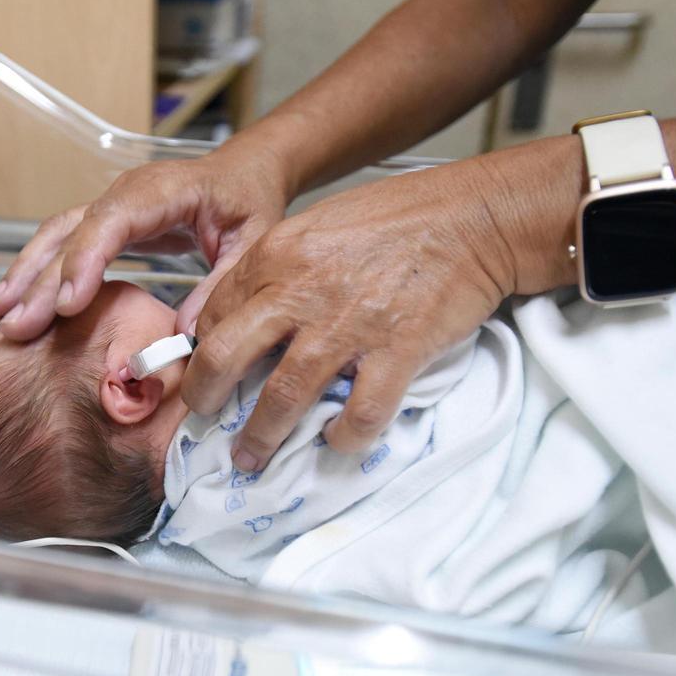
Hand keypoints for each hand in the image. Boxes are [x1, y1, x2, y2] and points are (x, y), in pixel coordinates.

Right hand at [0, 143, 292, 340]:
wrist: (244, 173)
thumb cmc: (249, 201)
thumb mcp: (252, 242)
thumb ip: (222, 286)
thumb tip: (187, 335)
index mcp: (164, 190)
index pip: (113, 221)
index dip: (86, 261)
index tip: (67, 304)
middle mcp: (128, 192)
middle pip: (75, 231)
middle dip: (43, 279)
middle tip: (20, 324)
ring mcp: (112, 204)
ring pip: (59, 234)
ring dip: (29, 274)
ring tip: (3, 314)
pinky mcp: (105, 221)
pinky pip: (64, 241)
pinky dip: (39, 269)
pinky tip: (17, 299)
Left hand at [182, 156, 543, 471]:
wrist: (472, 218)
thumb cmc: (397, 217)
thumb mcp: (317, 225)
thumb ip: (278, 268)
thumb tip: (248, 314)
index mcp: (277, 256)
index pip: (215, 315)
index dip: (202, 351)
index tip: (208, 374)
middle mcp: (301, 291)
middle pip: (227, 358)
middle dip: (205, 400)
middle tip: (205, 422)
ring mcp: (348, 324)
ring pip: (283, 397)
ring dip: (261, 436)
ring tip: (251, 457)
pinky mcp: (396, 350)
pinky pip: (361, 412)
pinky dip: (344, 437)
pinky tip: (337, 441)